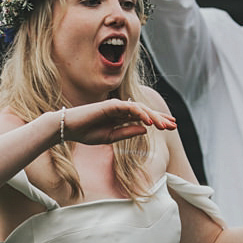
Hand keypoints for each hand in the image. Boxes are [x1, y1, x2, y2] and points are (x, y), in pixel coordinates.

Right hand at [61, 99, 176, 145]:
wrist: (68, 129)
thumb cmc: (86, 133)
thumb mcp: (110, 137)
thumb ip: (127, 132)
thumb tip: (145, 130)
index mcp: (120, 118)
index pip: (142, 118)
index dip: (157, 121)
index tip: (170, 126)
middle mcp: (120, 110)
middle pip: (144, 112)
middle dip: (159, 118)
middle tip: (174, 125)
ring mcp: (115, 106)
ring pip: (139, 109)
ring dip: (153, 116)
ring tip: (164, 125)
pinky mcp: (110, 104)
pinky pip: (128, 108)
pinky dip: (139, 113)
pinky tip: (148, 121)